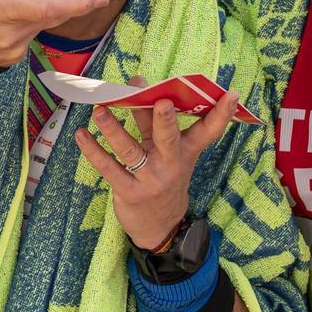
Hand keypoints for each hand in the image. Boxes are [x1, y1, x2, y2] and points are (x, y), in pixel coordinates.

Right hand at [0, 0, 108, 66]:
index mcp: (0, 7)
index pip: (46, 6)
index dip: (77, 2)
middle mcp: (12, 31)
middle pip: (54, 13)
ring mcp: (15, 48)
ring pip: (43, 22)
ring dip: (45, 7)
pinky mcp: (15, 57)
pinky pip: (32, 32)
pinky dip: (30, 20)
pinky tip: (12, 14)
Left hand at [74, 82, 239, 249]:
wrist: (160, 226)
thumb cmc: (164, 177)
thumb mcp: (170, 153)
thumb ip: (157, 122)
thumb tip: (140, 85)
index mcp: (185, 151)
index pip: (207, 131)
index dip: (220, 113)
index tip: (231, 94)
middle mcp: (170, 163)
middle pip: (168, 137)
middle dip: (164, 118)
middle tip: (160, 100)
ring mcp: (149, 179)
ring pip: (130, 149)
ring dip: (113, 128)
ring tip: (99, 109)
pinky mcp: (129, 192)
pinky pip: (108, 168)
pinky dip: (92, 150)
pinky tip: (81, 135)